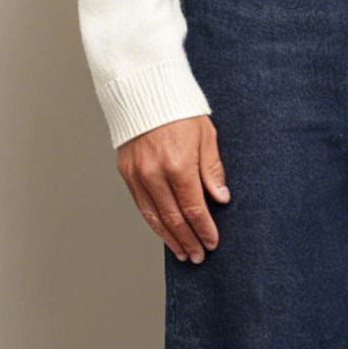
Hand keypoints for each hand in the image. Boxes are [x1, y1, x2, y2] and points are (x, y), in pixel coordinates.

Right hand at [118, 114, 229, 261]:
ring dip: (169, 238)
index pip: (193, 208)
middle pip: (173, 218)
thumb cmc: (180, 111)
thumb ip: (212, 170)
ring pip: (154, 217)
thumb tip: (221, 198)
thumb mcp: (206, 136)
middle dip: (188, 240)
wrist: (145, 92)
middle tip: (198, 256)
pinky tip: (164, 232)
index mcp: (178, 164)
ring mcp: (137, 174)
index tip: (212, 242)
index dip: (204, 229)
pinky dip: (153, 222)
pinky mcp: (126, 172)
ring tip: (182, 253)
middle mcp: (154, 173)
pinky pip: (141, 205)